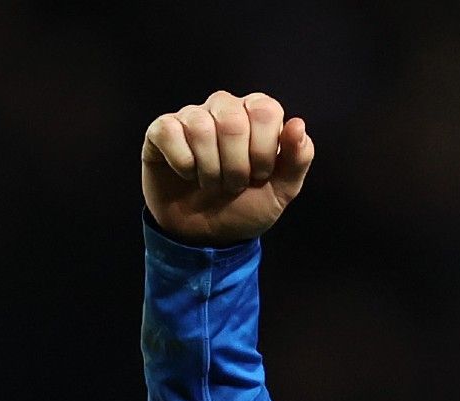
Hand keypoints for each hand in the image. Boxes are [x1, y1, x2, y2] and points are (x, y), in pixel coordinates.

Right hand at [142, 91, 313, 245]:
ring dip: (210, 169)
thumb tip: (297, 124)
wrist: (208, 233)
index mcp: (256, 115)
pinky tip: (187, 174)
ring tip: (212, 184)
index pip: (265, 109)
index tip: (260, 176)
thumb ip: (298, 159)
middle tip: (235, 185)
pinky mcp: (162, 130)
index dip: (264, 149)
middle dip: (237, 165)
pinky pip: (169, 132)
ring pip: (200, 126)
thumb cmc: (245, 206)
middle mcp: (224, 107)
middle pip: (232, 119)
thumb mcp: (281, 191)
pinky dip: (183, 163)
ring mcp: (191, 116)